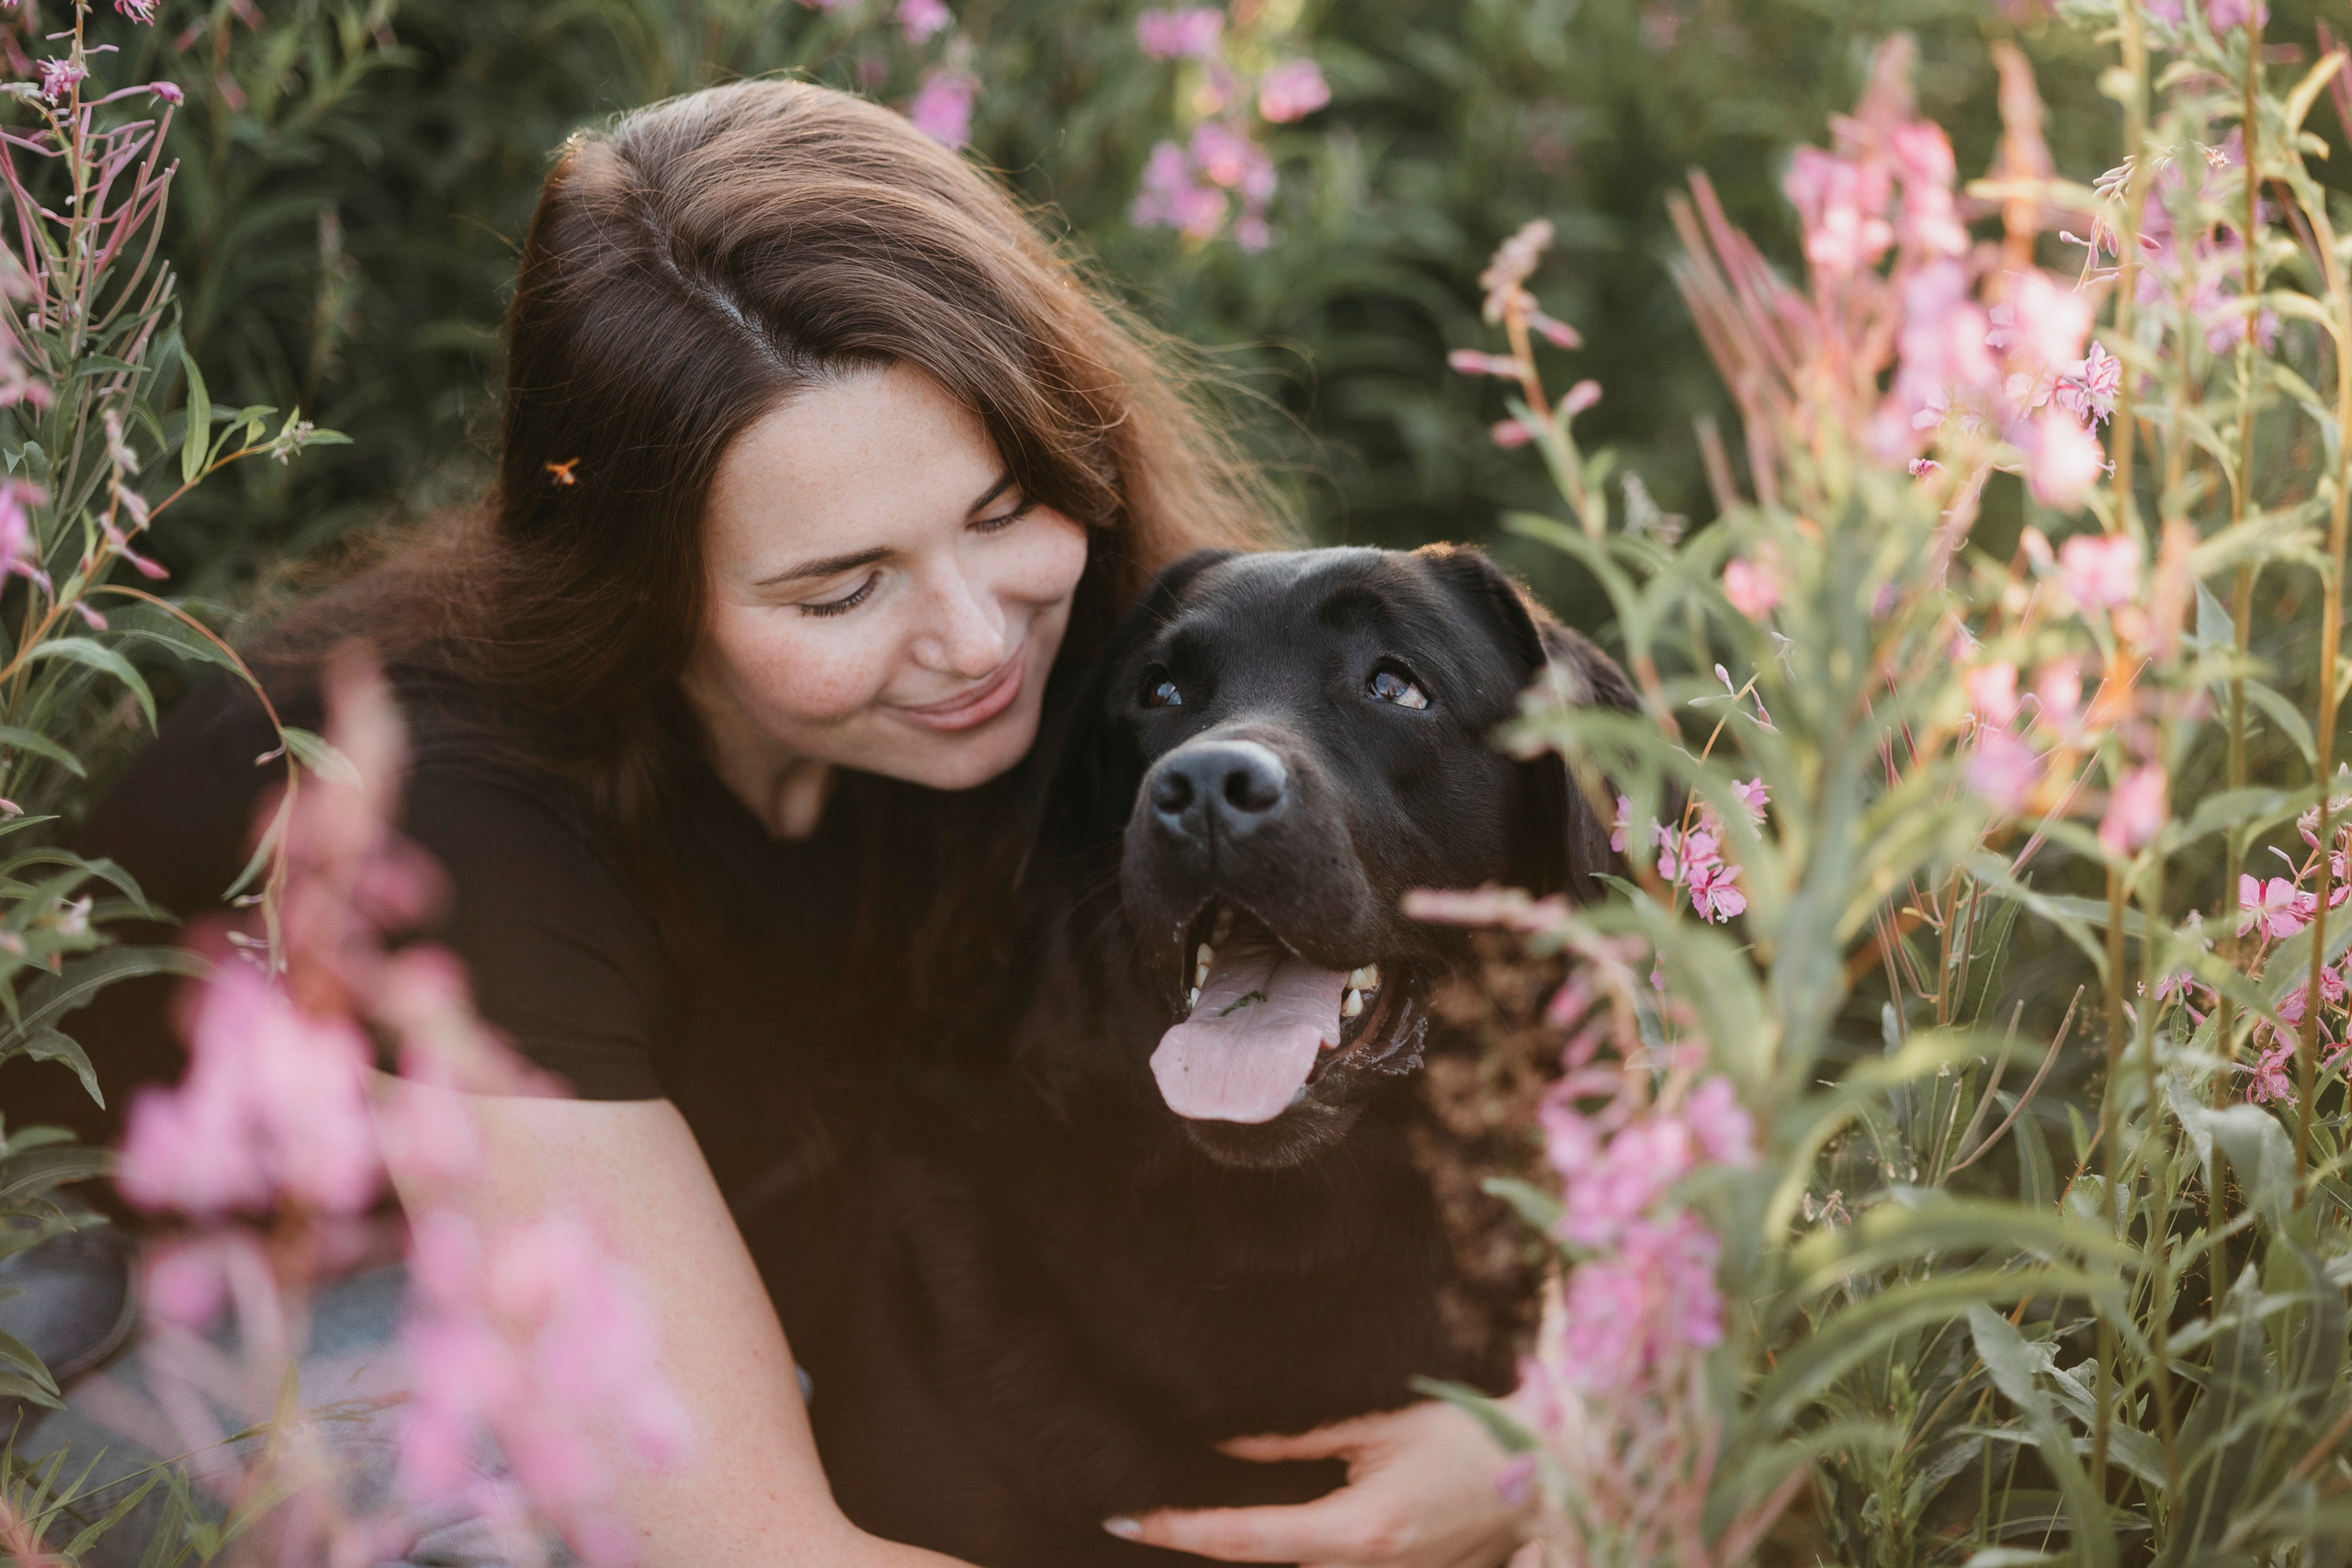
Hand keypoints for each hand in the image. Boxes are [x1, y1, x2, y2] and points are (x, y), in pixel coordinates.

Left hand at [1102, 1401, 1533, 1567]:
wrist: (1548, 1470)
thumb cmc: (1466, 1434)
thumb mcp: (1376, 1425)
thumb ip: (1294, 1438)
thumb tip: (1222, 1442)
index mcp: (1357, 1531)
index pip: (1244, 1539)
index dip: (1178, 1530)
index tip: (1124, 1517)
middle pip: (1261, 1567)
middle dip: (1198, 1543)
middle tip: (1133, 1516)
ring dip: (1245, 1550)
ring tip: (1187, 1520)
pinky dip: (1292, 1555)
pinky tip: (1265, 1530)